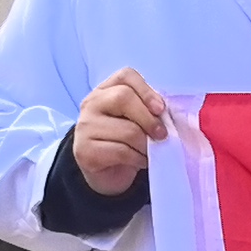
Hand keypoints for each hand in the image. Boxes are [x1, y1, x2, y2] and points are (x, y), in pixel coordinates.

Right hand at [72, 68, 171, 193]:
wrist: (107, 174)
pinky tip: (139, 161)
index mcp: (105, 91)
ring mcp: (85, 127)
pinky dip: (138, 158)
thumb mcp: (138, 120)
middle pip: (123, 97)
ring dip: (146, 144)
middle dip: (149, 118)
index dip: (146, 90)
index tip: (161, 109)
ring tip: (149, 152)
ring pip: (127, 130)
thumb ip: (148, 109)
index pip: (125, 76)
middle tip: (161, 134)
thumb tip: (165, 110)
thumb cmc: (126, 142)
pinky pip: (122, 151)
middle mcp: (91, 104)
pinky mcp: (86, 152)